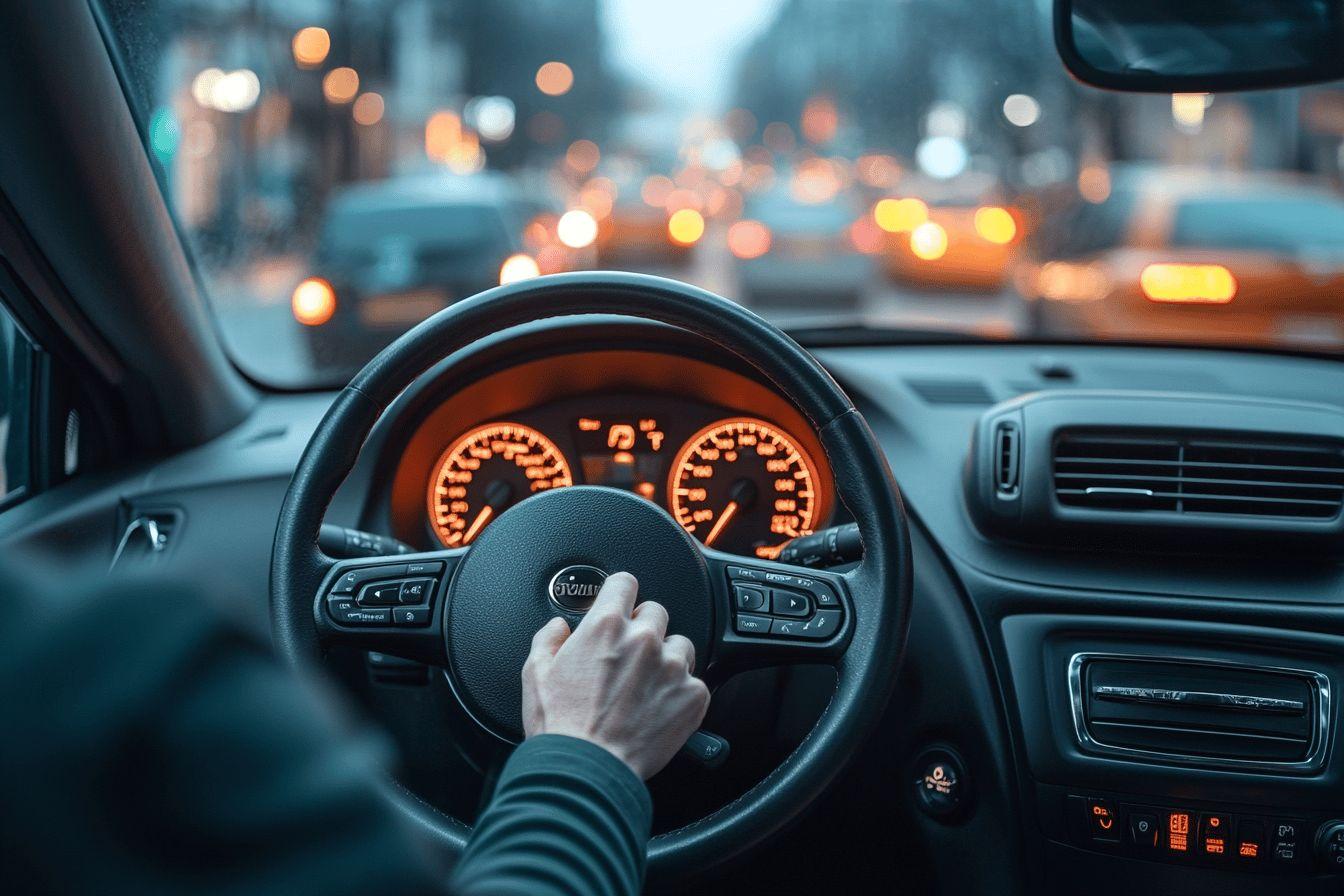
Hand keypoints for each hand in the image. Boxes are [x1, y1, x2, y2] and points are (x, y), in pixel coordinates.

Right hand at [521, 572, 710, 778]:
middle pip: (656, 611)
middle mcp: (644, 639)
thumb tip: (559, 627)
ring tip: (645, 686)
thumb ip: (548, 638)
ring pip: (680, 645)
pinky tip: (659, 708)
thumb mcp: (536, 673)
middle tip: (628, 657)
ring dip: (666, 658)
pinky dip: (681, 692)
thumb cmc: (561, 727)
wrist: (587, 770)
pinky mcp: (693, 696)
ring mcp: (672, 667)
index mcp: (606, 626)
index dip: (620, 592)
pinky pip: (695, 682)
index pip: (625, 582)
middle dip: (642, 628)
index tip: (620, 602)